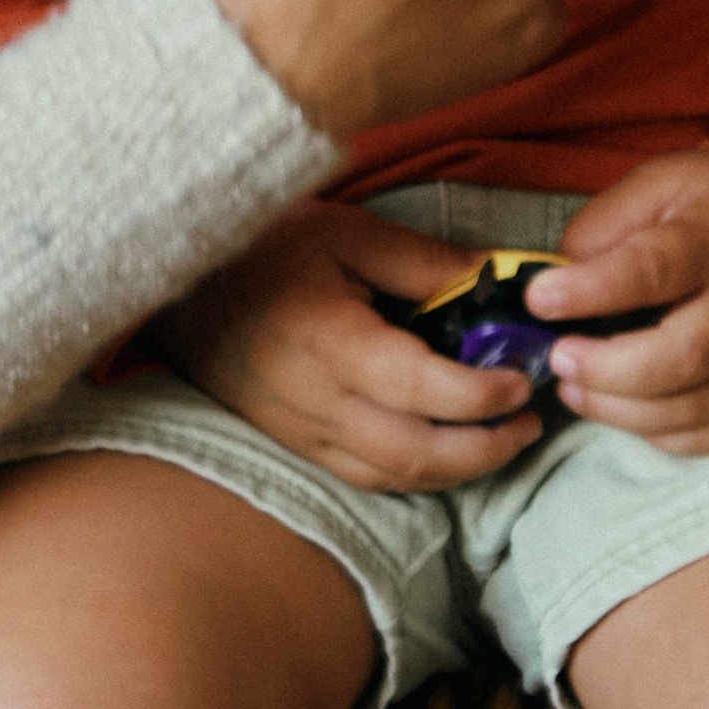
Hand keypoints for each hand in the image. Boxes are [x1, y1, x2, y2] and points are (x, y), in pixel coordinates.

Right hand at [153, 204, 545, 491]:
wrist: (178, 288)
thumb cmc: (263, 249)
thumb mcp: (345, 231)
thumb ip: (422, 261)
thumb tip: (497, 280)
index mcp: (329, 342)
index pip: (421, 389)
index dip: (482, 395)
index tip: (522, 378)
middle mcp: (314, 400)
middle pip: (415, 453)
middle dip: (486, 447)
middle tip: (529, 421)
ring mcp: (301, 431)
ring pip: (393, 477)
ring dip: (458, 469)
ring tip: (503, 438)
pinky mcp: (294, 443)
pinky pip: (365, 477)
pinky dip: (417, 474)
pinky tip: (448, 450)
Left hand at [522, 145, 708, 458]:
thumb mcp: (661, 182)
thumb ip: (603, 226)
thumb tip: (555, 281)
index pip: (655, 269)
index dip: (592, 290)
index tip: (540, 299)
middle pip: (685, 355)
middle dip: (608, 369)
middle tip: (559, 358)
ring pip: (697, 407)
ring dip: (622, 411)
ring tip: (574, 387)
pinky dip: (661, 435)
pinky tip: (623, 410)